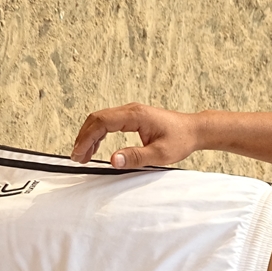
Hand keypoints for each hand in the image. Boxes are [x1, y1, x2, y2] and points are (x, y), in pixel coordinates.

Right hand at [70, 102, 199, 167]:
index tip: (79, 154)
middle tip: (77, 157)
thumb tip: (112, 160)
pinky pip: (109, 123)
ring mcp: (131, 113)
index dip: (86, 138)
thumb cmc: (181, 140)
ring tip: (83, 155)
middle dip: (83, 138)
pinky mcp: (133, 117)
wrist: (194, 130)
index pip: (101, 122)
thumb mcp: (160, 154)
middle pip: (97, 119)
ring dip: (90, 136)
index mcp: (135, 115)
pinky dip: (99, 135)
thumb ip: (136, 157)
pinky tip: (96, 148)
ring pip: (101, 120)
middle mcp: (130, 110)